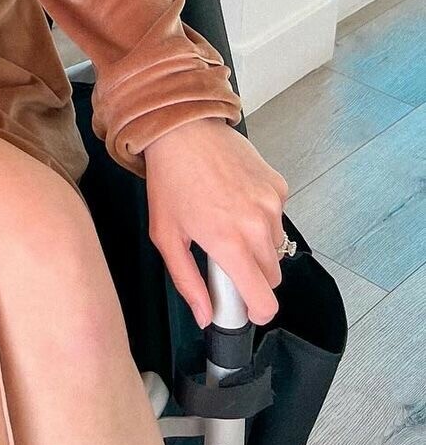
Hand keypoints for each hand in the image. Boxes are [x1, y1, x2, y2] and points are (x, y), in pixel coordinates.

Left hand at [142, 117, 289, 328]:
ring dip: (258, 246)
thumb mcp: (165, 234)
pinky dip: (262, 217)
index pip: (265, 300)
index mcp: (229, 243)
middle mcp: (257, 226)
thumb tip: (205, 316)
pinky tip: (237, 198)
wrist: (182, 128)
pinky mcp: (279, 186)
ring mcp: (272, 204)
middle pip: (272, 277)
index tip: (247, 308)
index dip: (257, 312)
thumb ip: (187, 281)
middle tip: (226, 257)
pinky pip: (278, 217)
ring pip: (276, 248)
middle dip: (252, 276)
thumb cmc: (169, 178)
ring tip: (228, 221)